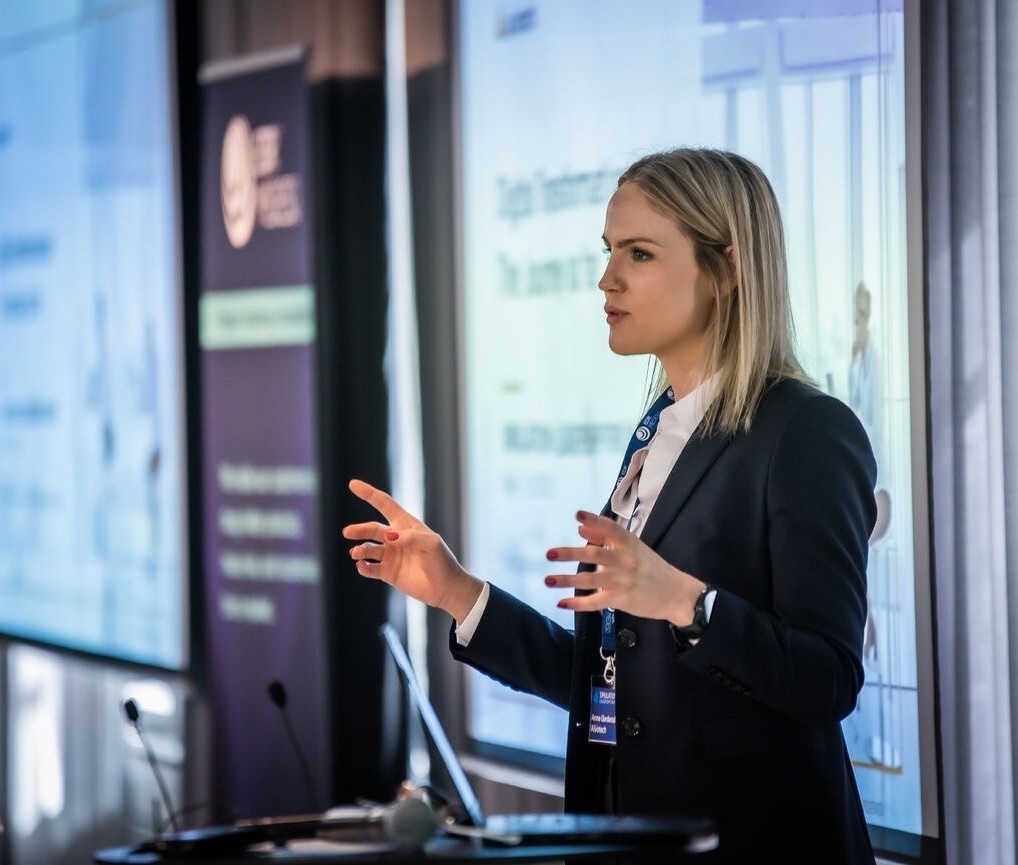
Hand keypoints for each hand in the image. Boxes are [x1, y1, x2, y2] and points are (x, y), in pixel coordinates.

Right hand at [342, 479, 483, 621]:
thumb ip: (411, 536)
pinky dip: (363, 567)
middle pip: (372, 529)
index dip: (369, 494)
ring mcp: (392, 555)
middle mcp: (396, 539)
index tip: (352, 484)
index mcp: (406, 525)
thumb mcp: (432, 543)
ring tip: (356, 553)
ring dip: (360, 550)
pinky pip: (370, 568)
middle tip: (347, 532)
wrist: (446, 588)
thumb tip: (389, 536)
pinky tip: (361, 566)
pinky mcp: (389, 573)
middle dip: (359, 529)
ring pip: (369, 549)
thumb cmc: (442, 561)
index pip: (385, 504)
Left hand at [545, 510, 705, 625]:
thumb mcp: (633, 548)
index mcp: (629, 543)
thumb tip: (580, 527)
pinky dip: (578, 603)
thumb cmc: (651, 568)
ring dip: (566, 580)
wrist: (676, 594)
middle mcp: (625, 560)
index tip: (577, 515)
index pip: (610, 529)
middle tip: (549, 554)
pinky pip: (595, 602)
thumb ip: (606, 538)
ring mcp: (623, 581)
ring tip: (548, 580)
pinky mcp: (621, 599)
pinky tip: (562, 603)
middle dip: (570, 554)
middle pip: (594, 554)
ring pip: (590, 580)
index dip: (594, 521)